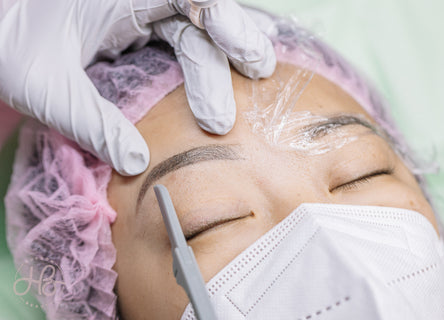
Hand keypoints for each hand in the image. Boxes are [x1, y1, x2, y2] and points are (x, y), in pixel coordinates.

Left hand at [0, 0, 274, 174]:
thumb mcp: (48, 87)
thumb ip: (93, 123)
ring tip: (254, 75)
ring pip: (195, 28)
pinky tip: (225, 74)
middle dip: (232, 42)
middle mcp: (137, 1)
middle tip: (258, 72)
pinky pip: (181, 40)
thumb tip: (136, 162)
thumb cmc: (10, 42)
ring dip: (223, 55)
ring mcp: (138, 16)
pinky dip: (206, 57)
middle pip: (199, 15)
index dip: (223, 16)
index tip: (246, 53)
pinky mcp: (137, 33)